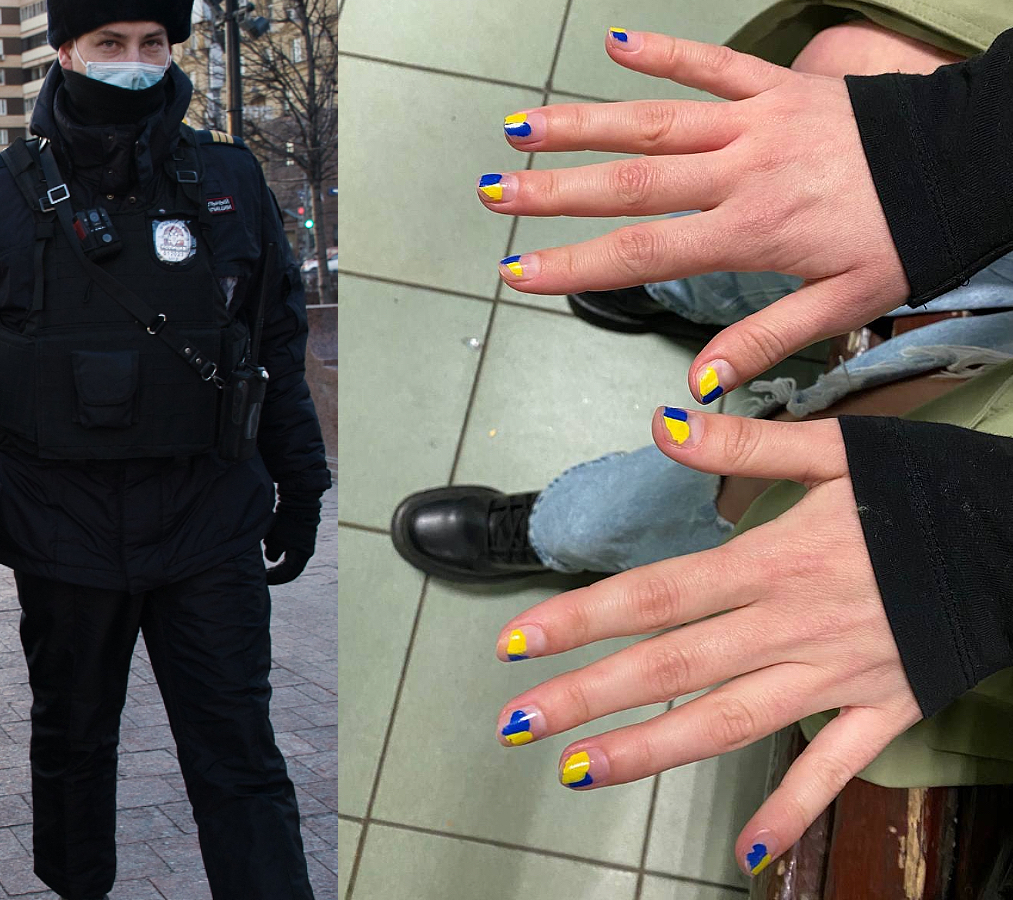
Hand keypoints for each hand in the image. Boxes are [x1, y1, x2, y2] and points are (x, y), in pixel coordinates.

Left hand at [264, 498, 320, 584]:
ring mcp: (304, 541)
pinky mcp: (300, 532)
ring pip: (288, 555)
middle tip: (264, 574)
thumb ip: (272, 553)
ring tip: (266, 548)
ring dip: (276, 555)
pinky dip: (278, 545)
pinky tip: (270, 538)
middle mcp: (306, 550)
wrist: (299, 500)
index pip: (288, 574)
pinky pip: (288, 544)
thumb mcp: (276, 540)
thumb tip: (271, 558)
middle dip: (276, 571)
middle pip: (289, 567)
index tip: (263, 578)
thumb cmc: (287, 521)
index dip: (274, 578)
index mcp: (303, 555)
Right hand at [486, 30, 908, 403]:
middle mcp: (742, 172)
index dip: (576, 265)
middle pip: (631, 183)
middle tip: (494, 194)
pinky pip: (712, 65)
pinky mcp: (778, 87)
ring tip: (521, 128)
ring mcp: (757, 122)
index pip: (646, 251)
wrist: (970, 162)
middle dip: (555, 191)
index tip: (520, 273)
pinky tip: (614, 44)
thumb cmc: (908, 237)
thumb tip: (698, 385)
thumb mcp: (846, 306)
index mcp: (754, 231)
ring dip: (583, 124)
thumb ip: (765, 340)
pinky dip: (663, 52)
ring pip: (654, 122)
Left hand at [493, 410, 919, 874]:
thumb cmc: (930, 487)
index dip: (581, 619)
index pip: (657, 595)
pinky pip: (834, 767)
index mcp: (776, 561)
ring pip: (731, 721)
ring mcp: (839, 674)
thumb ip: (746, 441)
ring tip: (580, 772)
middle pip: (674, 666)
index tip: (517, 642)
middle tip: (517, 725)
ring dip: (652, 750)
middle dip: (589, 697)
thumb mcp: (839, 448)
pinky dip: (793, 808)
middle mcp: (794, 625)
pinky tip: (749, 851)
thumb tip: (661, 422)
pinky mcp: (887, 707)